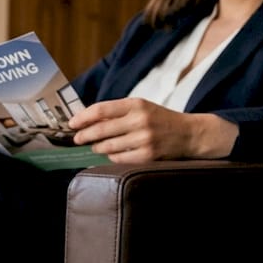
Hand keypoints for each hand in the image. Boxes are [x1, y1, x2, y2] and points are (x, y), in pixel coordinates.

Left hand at [68, 97, 237, 162]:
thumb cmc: (160, 120)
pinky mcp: (148, 155)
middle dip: (84, 135)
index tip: (72, 124)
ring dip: (97, 147)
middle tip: (77, 139)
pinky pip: (119, 158)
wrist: (190, 134)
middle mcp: (140, 120)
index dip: (82, 117)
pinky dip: (111, 156)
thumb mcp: (141, 108)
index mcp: (136, 104)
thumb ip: (116, 112)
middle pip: (101, 129)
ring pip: (107, 146)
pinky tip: (111, 154)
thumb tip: (85, 119)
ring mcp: (144, 139)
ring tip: (95, 146)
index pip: (101, 109)